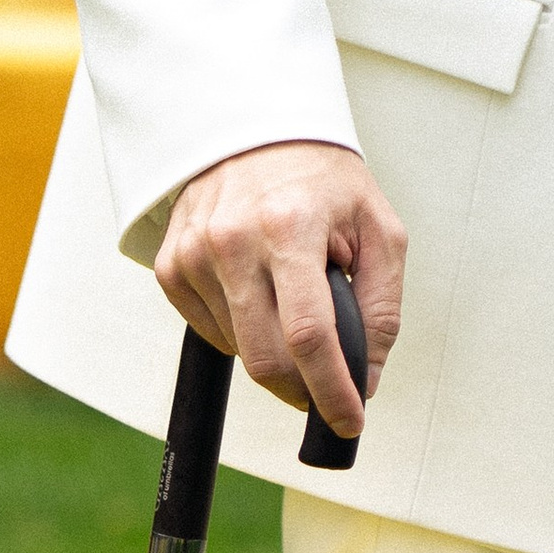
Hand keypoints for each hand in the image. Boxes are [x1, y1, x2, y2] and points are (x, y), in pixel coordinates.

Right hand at [155, 140, 405, 437]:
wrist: (256, 130)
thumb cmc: (321, 180)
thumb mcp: (377, 229)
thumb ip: (382, 308)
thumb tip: (365, 379)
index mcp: (289, 226)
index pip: (309, 336)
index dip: (331, 391)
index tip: (348, 422)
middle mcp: (233, 239)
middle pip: (266, 359)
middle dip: (303, 389)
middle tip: (325, 386)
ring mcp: (194, 253)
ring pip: (239, 352)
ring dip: (274, 352)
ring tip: (290, 301)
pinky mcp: (171, 265)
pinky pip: (211, 333)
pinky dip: (241, 333)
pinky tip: (257, 295)